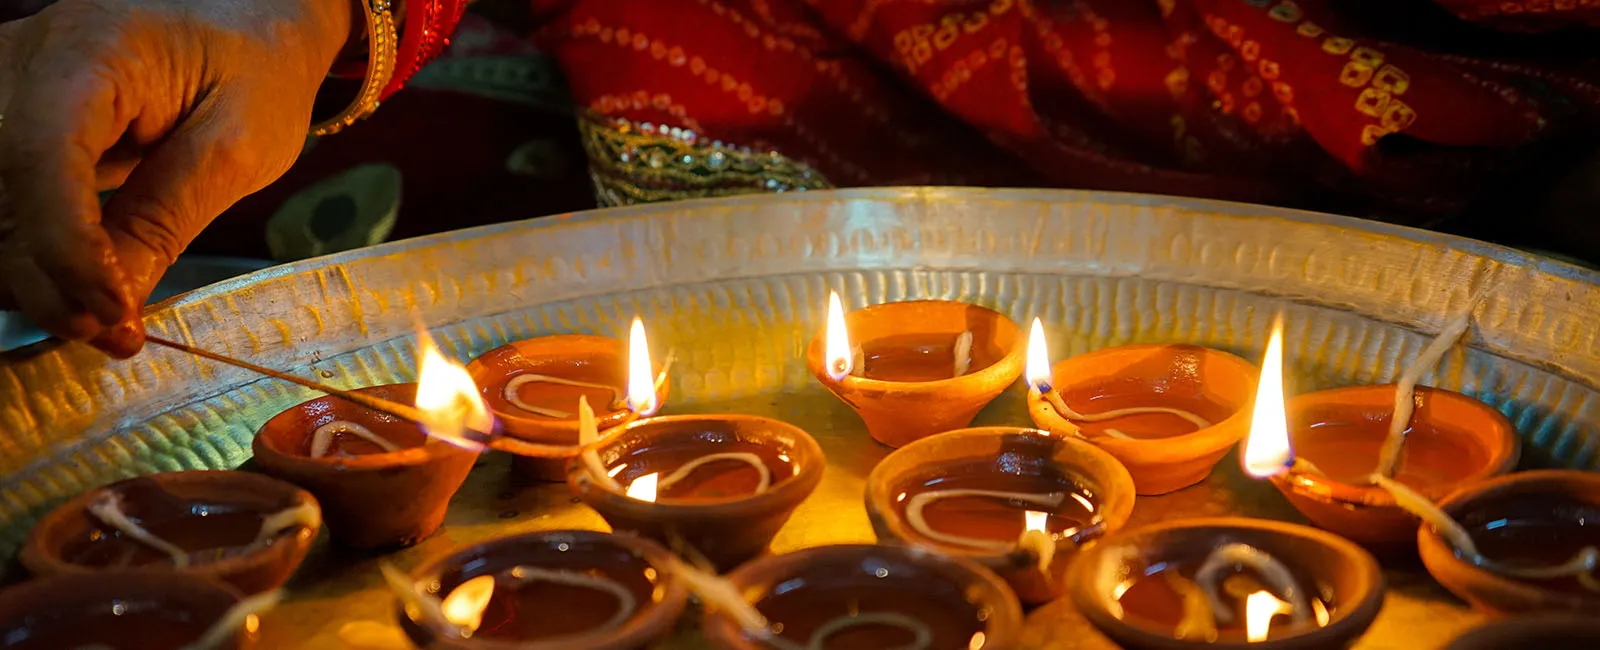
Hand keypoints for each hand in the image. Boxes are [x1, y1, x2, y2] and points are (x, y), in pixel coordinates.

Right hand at [0, 0, 350, 356]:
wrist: (246, 19)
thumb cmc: (254, 68)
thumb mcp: (239, 144)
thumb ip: (168, 217)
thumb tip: (112, 307)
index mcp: (93, 49)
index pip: (41, 155)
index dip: (66, 249)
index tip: (113, 315)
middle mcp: (23, 60)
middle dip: (46, 276)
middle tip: (117, 333)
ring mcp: (2, 88)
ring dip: (34, 276)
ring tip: (109, 316)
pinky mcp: (2, 121)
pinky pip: (0, 203)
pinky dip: (31, 255)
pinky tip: (85, 286)